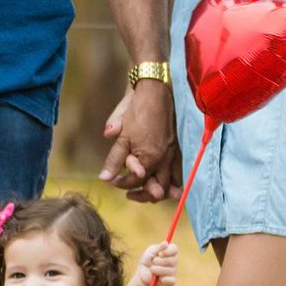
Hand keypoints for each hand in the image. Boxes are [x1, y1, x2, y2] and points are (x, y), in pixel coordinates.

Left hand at [100, 80, 178, 200]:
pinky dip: (174, 181)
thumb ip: (114, 160)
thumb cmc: (137, 112)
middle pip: (156, 190)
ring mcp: (174, 154)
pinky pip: (181, 172)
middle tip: (130, 194)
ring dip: (161, 190)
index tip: (113, 180)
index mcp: (149, 159)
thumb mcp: (122, 137)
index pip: (134, 181)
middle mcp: (164, 160)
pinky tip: (167, 182)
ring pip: (171, 183)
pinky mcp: (180, 147)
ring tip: (149, 191)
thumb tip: (104, 178)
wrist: (156, 91)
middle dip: (142, 195)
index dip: (121, 183)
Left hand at [136, 239, 177, 285]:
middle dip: (158, 261)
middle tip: (153, 262)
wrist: (142, 273)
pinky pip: (171, 281)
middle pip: (171, 260)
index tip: (159, 253)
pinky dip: (163, 279)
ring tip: (152, 270)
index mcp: (170, 252)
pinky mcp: (171, 281)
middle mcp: (174, 261)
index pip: (174, 249)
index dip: (167, 251)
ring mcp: (173, 271)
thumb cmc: (148, 260)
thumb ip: (158, 248)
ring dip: (156, 270)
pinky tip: (158, 278)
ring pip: (168, 271)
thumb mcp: (150, 251)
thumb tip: (166, 243)